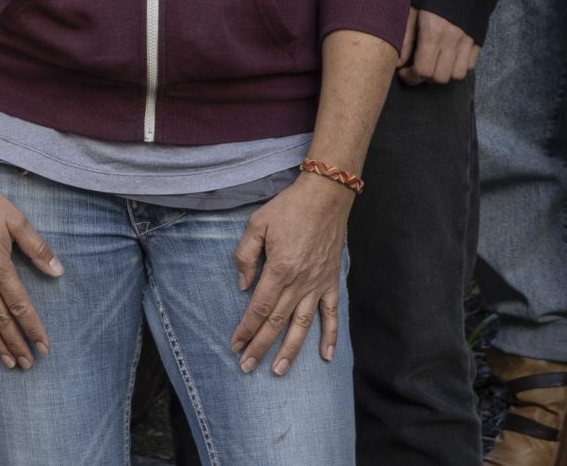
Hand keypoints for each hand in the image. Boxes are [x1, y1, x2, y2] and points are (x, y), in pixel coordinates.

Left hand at [230, 171, 353, 374]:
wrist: (325, 197)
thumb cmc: (289, 208)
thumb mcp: (257, 223)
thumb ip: (245, 254)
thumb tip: (243, 284)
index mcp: (279, 269)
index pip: (259, 308)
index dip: (246, 328)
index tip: (235, 345)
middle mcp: (299, 283)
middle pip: (276, 322)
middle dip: (260, 346)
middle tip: (246, 367)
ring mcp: (317, 285)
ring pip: (302, 326)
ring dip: (290, 350)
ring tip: (279, 370)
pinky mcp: (331, 282)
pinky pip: (332, 314)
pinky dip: (330, 336)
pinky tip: (326, 356)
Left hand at [397, 9, 480, 85]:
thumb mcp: (411, 8)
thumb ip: (404, 37)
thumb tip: (398, 63)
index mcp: (433, 33)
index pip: (424, 71)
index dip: (411, 77)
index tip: (403, 71)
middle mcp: (453, 41)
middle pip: (440, 78)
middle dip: (426, 77)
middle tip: (417, 67)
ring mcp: (469, 41)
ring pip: (458, 75)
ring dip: (444, 73)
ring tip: (434, 62)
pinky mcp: (479, 39)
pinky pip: (470, 64)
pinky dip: (459, 65)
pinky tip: (449, 56)